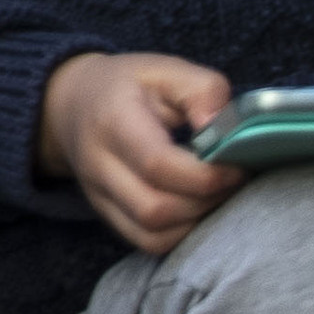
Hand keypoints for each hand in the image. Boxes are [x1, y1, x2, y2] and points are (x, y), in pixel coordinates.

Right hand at [37, 50, 238, 254]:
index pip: (157, 164)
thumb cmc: (130, 86)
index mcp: (113, 122)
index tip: (239, 165)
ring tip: (218, 193)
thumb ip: (203, 92)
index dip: (206, 174)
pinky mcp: (107, 214)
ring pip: (152, 234)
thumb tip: (226, 132)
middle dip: (207, 201)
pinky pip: (148, 243)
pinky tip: (200, 209)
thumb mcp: (167, 70)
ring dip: (197, 220)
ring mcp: (99, 195)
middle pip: (155, 208)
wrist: (75, 104)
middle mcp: (98, 164)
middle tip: (234, 180)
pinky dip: (182, 235)